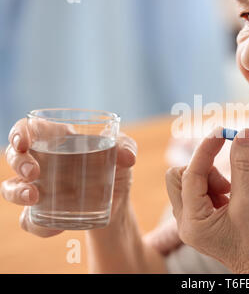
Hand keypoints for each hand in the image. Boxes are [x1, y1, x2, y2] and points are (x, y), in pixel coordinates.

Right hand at [1, 118, 136, 236]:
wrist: (117, 199)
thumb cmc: (114, 166)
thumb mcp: (123, 153)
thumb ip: (126, 147)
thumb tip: (128, 157)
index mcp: (59, 140)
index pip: (29, 128)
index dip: (19, 133)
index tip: (23, 143)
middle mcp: (43, 162)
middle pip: (14, 156)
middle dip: (18, 163)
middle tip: (34, 173)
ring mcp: (40, 187)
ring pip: (11, 188)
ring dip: (16, 192)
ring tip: (34, 197)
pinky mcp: (43, 212)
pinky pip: (29, 221)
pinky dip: (38, 226)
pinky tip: (56, 228)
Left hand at [165, 127, 248, 273]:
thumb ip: (244, 167)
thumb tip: (242, 133)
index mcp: (192, 222)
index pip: (190, 175)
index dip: (206, 150)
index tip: (222, 131)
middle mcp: (187, 221)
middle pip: (180, 176)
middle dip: (205, 169)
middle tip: (229, 181)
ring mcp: (196, 220)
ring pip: (192, 181)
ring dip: (214, 177)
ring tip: (235, 193)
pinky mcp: (207, 218)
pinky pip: (204, 189)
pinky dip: (219, 184)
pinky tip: (235, 197)